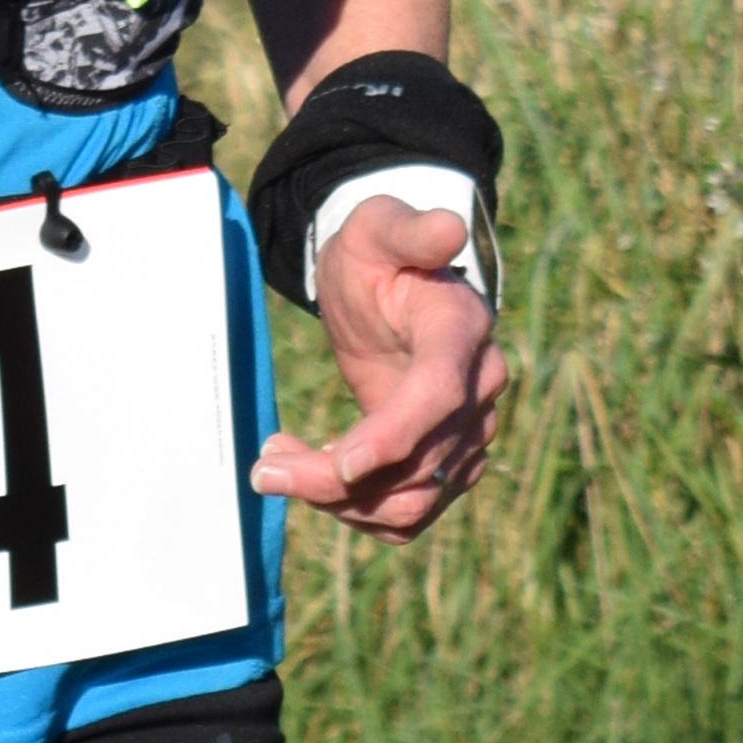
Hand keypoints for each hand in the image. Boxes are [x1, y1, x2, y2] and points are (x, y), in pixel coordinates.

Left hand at [251, 199, 503, 535]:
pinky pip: (408, 515)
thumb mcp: (380, 226)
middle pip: (418, 464)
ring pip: (411, 503)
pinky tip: (313, 474)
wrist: (388, 287)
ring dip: (339, 503)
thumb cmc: (376, 254)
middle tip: (263, 466)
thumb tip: (449, 227)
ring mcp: (468, 435)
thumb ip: (410, 229)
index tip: (339, 462)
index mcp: (462, 333)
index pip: (438, 397)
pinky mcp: (446, 465)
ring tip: (277, 465)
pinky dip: (356, 512)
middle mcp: (479, 392)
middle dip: (334, 478)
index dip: (393, 437)